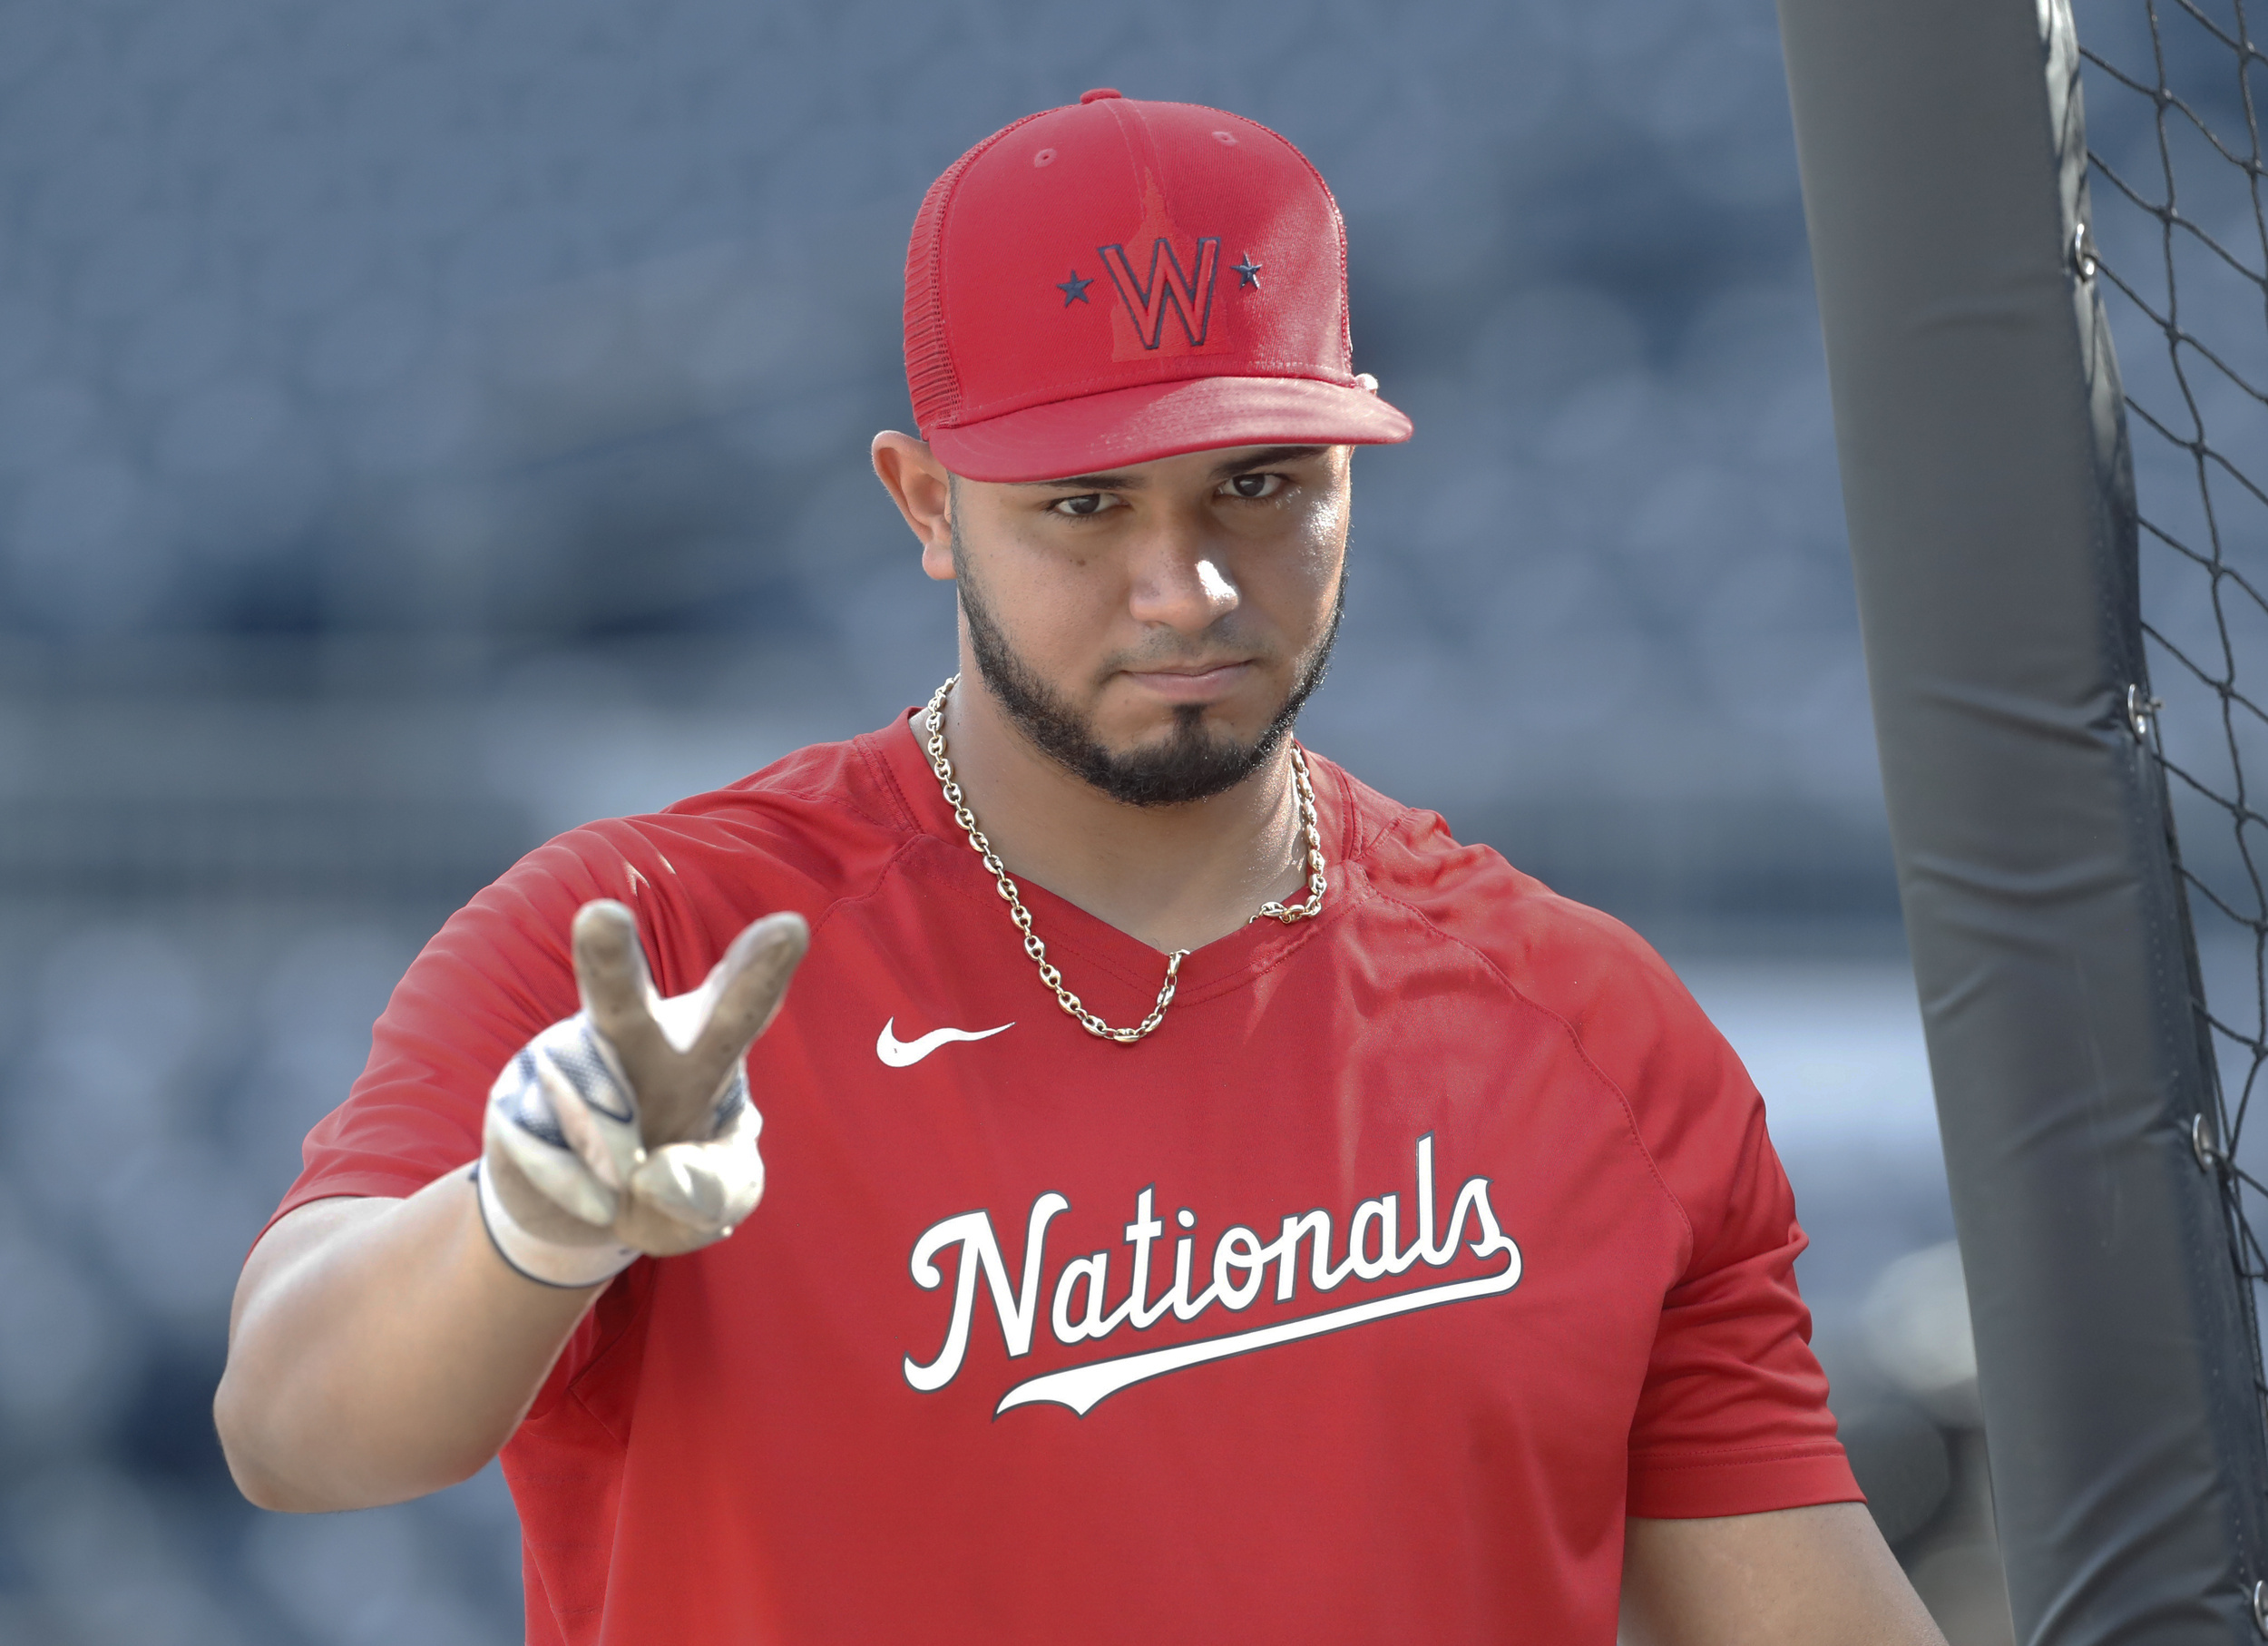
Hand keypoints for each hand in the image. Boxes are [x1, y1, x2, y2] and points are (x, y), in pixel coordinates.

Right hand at [477, 900, 809, 1286]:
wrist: (579, 1208)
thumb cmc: (672, 1182)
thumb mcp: (721, 1190)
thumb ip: (715, 1184)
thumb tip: (650, 1175)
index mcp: (706, 1046)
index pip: (741, 1006)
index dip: (760, 971)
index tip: (791, 929)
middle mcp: (633, 1037)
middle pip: (618, 1003)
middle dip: (608, 963)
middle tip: (600, 918)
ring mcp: (564, 1060)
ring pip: (571, 1104)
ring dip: (607, 1156)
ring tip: (624, 1183)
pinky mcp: (511, 1097)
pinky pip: (541, 1158)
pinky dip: (577, 1192)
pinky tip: (592, 1197)